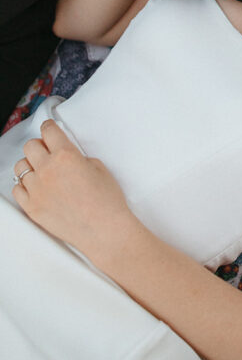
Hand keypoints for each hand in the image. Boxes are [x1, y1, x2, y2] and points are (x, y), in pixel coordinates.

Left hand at [12, 120, 131, 256]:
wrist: (104, 231)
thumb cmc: (107, 201)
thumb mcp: (98, 167)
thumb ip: (77, 157)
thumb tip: (66, 156)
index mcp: (66, 156)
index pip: (48, 130)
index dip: (50, 128)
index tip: (50, 130)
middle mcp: (47, 170)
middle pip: (30, 146)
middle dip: (39, 146)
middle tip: (47, 152)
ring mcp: (37, 189)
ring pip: (20, 167)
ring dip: (31, 166)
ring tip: (42, 172)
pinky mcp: (31, 207)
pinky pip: (17, 189)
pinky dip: (25, 186)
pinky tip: (37, 188)